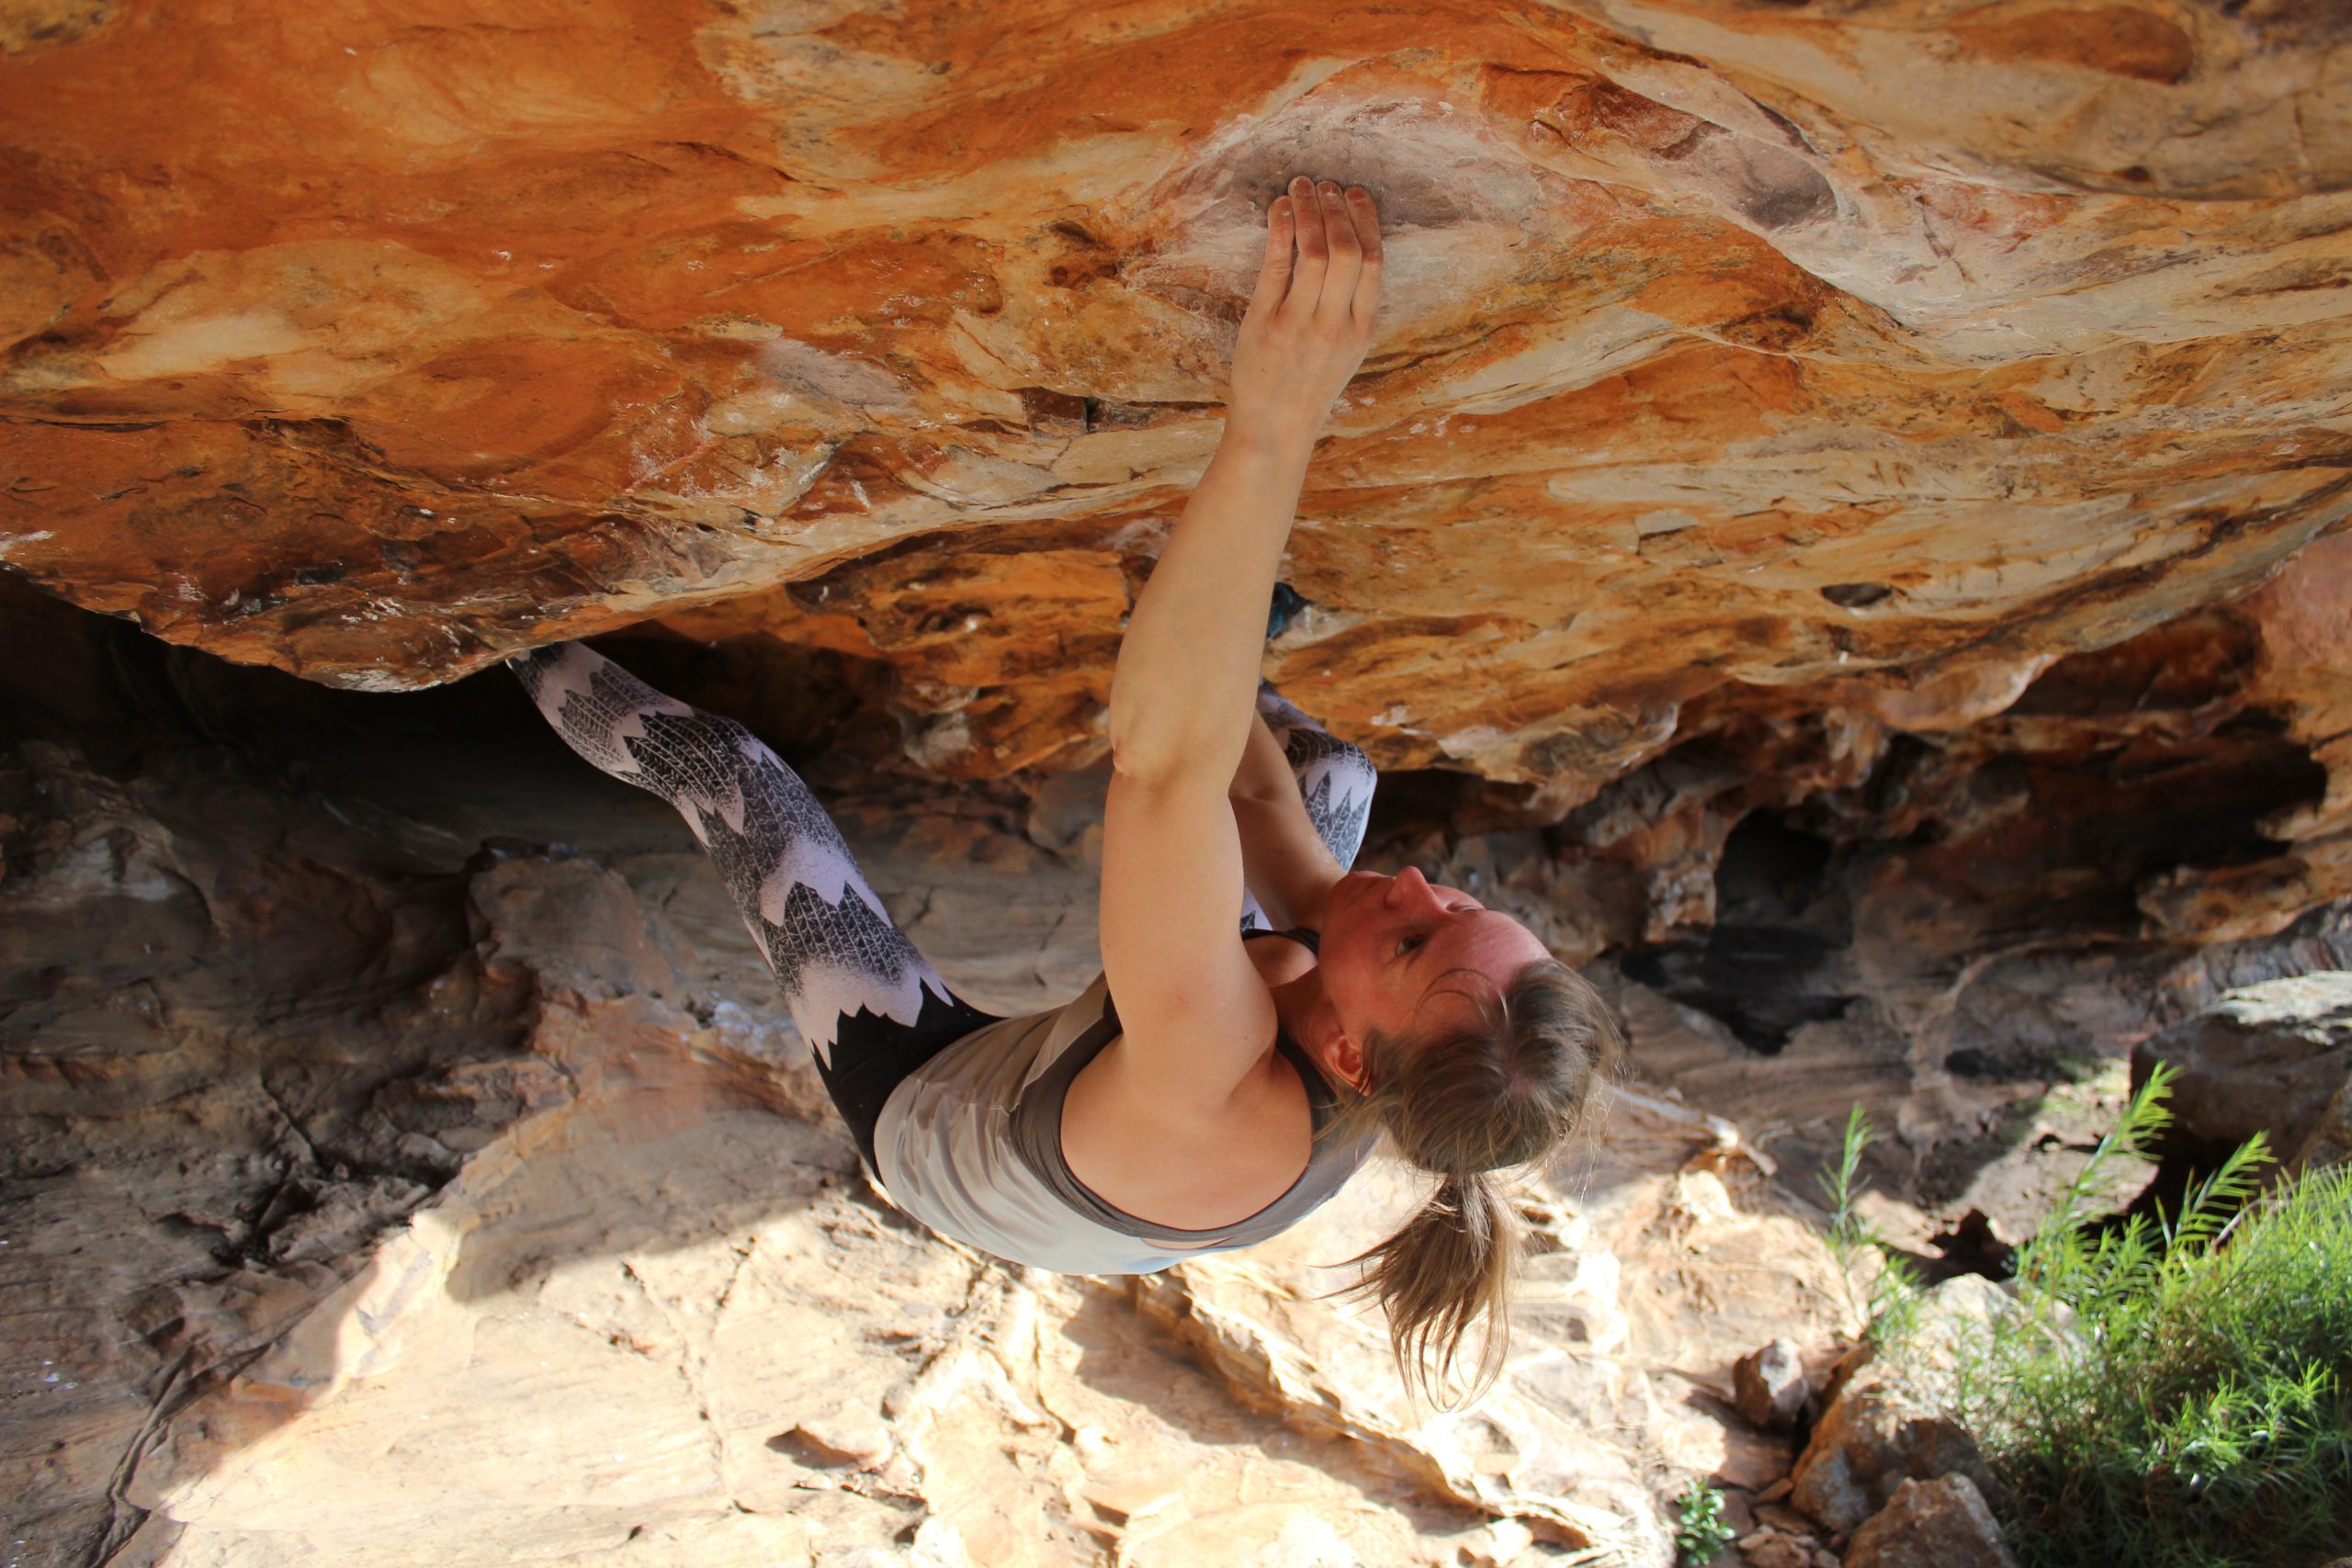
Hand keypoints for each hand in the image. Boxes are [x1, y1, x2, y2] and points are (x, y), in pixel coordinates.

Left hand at [1227, 176, 1382, 451]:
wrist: (1274, 430)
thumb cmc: (1310, 386)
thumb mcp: (1347, 351)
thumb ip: (1353, 306)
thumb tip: (1355, 248)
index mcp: (1361, 330)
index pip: (1373, 262)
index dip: (1365, 220)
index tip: (1355, 194)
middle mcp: (1333, 325)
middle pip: (1345, 250)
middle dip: (1337, 208)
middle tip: (1327, 185)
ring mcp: (1298, 324)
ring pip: (1311, 252)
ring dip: (1307, 210)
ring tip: (1300, 186)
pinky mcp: (1264, 324)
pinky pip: (1275, 266)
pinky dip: (1279, 230)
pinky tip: (1279, 208)